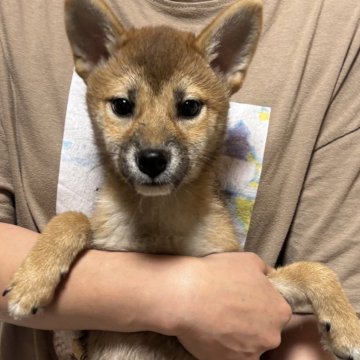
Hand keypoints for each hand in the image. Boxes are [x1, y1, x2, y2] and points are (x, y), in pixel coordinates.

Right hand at [174, 252, 291, 359]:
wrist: (186, 294)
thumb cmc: (218, 274)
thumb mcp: (249, 260)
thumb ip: (266, 271)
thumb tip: (268, 278)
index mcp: (280, 310)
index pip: (276, 309)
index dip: (259, 302)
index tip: (243, 298)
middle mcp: (272, 336)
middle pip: (265, 330)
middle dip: (251, 321)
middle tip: (229, 308)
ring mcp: (252, 352)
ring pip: (249, 345)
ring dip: (238, 336)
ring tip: (217, 320)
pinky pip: (232, 356)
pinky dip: (224, 348)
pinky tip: (212, 332)